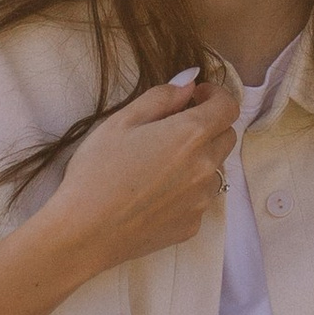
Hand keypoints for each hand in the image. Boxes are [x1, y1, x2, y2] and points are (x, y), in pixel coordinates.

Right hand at [47, 75, 237, 269]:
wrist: (85, 231)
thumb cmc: (97, 171)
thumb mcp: (122, 121)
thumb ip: (162, 97)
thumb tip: (189, 83)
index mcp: (191, 135)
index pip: (229, 107)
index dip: (216, 96)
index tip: (196, 97)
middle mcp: (206, 167)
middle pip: (226, 137)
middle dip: (209, 126)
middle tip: (175, 128)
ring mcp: (202, 199)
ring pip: (215, 169)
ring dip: (199, 159)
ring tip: (160, 164)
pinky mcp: (192, 224)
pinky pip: (200, 198)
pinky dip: (187, 189)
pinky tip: (154, 193)